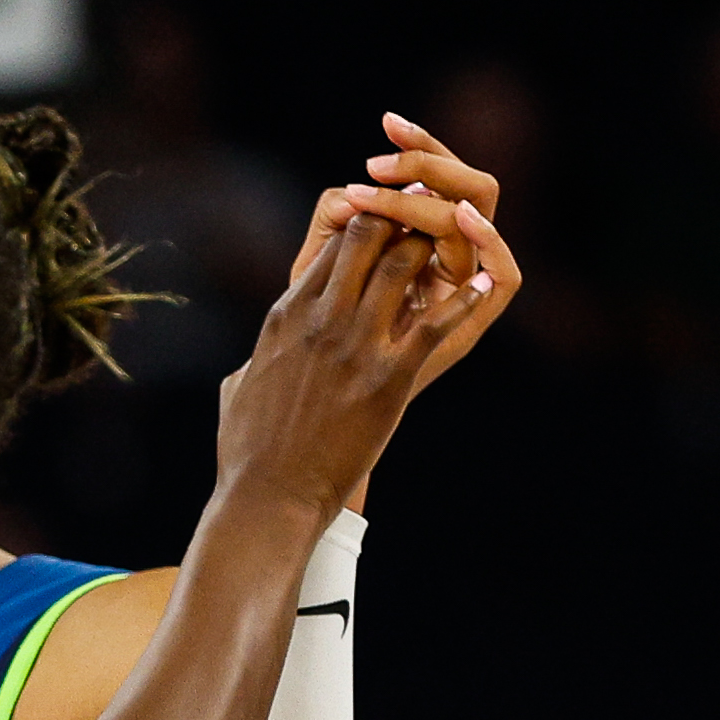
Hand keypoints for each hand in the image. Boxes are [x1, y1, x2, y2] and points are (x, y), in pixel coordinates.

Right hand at [215, 209, 498, 524]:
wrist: (269, 496)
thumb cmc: (248, 451)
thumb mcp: (238, 388)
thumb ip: (252, 362)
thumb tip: (250, 363)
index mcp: (285, 315)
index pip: (331, 242)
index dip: (366, 227)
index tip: (392, 234)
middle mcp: (319, 318)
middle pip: (367, 235)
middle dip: (400, 224)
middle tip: (427, 229)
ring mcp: (354, 345)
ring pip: (403, 263)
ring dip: (432, 252)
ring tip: (453, 251)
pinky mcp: (387, 378)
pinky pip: (435, 322)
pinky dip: (463, 300)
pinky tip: (481, 287)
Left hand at [290, 112, 521, 393]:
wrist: (307, 431)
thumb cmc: (303, 352)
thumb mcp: (307, 283)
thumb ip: (331, 230)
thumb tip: (346, 193)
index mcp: (417, 247)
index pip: (437, 178)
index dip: (419, 146)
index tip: (389, 124)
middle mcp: (450, 264)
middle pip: (467, 188)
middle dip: (431, 161)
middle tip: (386, 155)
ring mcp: (463, 292)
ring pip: (481, 216)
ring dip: (443, 191)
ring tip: (394, 181)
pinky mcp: (471, 328)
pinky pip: (505, 278)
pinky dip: (491, 242)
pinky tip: (462, 217)